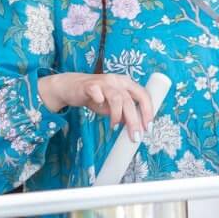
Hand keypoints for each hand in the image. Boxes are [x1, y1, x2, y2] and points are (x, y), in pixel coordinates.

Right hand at [39, 72, 154, 140]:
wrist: (70, 87)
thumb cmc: (96, 96)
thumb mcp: (113, 105)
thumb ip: (124, 113)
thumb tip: (136, 127)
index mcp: (127, 84)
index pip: (143, 96)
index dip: (148, 112)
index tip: (148, 128)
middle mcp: (117, 81)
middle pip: (130, 101)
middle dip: (134, 121)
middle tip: (135, 136)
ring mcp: (104, 82)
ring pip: (117, 98)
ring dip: (117, 116)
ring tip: (114, 127)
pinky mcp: (89, 85)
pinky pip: (97, 94)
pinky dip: (100, 102)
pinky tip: (98, 108)